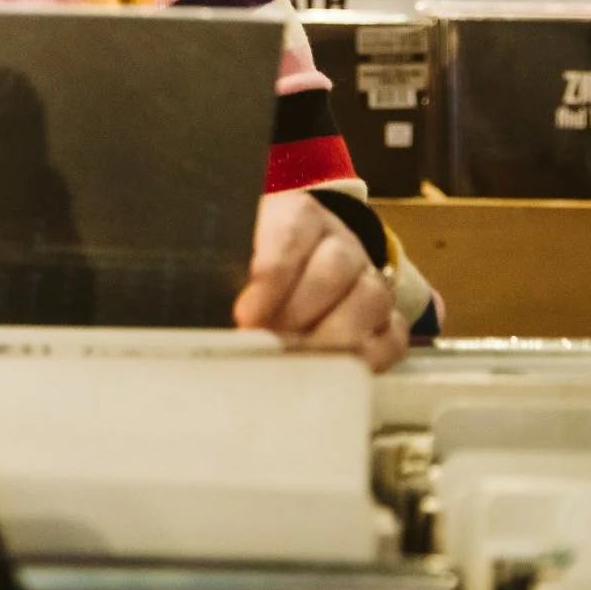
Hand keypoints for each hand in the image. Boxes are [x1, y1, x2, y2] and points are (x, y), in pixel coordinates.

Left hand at [233, 192, 406, 372]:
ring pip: (370, 299)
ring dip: (332, 338)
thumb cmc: (251, 258)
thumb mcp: (231, 250)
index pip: (289, 236)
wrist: (294, 257)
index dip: (271, 278)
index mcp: (298, 215)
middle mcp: (340, 242)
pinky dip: (368, 359)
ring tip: (296, 363)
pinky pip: (392, 337)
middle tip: (269, 345)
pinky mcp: (386, 317)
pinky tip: (334, 374)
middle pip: (334, 268)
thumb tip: (197, 302)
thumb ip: (219, 269)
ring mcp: (368, 278)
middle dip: (298, 314)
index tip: (246, 316)